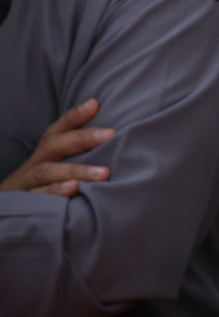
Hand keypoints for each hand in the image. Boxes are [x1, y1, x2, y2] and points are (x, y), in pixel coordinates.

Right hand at [0, 99, 114, 196]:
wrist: (4, 212)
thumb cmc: (42, 185)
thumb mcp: (55, 165)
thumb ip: (76, 146)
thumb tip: (99, 114)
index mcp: (43, 153)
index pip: (57, 130)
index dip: (74, 116)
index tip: (95, 104)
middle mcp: (33, 165)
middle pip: (52, 146)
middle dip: (82, 139)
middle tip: (110, 134)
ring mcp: (26, 184)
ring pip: (46, 173)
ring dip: (75, 171)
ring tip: (102, 173)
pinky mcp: (23, 203)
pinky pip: (38, 198)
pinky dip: (56, 194)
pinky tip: (74, 190)